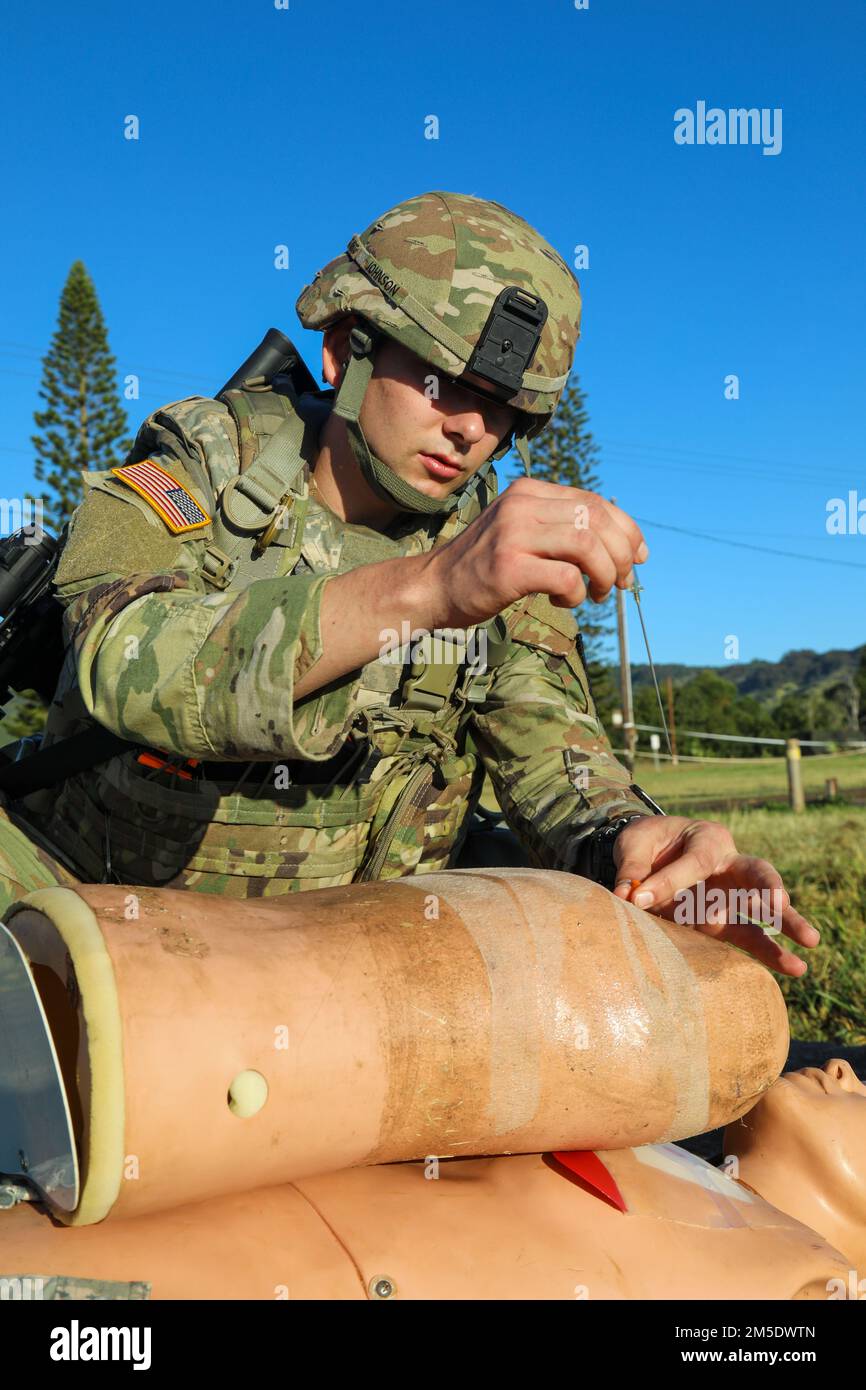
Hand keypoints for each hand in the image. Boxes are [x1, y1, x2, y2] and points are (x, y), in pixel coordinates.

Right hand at [422, 477, 647, 629]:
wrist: (433, 587)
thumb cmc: (484, 566)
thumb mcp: (520, 531)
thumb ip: (560, 528)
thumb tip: (625, 546)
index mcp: (528, 492)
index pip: (595, 501)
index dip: (626, 529)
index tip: (638, 557)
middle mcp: (521, 505)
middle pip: (597, 519)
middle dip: (621, 554)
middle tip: (620, 582)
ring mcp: (513, 534)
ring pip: (588, 544)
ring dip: (605, 573)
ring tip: (597, 593)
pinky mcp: (508, 567)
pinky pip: (566, 577)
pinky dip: (577, 593)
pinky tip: (563, 600)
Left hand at [611, 816, 819, 976]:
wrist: (652, 852)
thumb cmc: (647, 842)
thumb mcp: (634, 844)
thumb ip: (632, 866)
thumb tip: (628, 894)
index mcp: (707, 838)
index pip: (694, 864)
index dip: (667, 882)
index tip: (637, 899)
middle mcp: (728, 865)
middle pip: (757, 873)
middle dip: (768, 888)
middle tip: (779, 903)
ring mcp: (730, 895)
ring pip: (763, 909)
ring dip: (785, 924)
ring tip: (810, 942)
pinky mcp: (723, 920)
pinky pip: (748, 935)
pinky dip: (768, 952)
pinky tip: (794, 966)